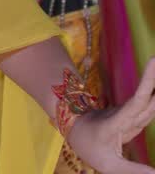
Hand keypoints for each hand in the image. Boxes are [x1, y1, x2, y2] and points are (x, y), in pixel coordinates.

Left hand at [67, 58, 154, 172]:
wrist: (76, 131)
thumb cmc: (90, 146)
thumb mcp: (108, 164)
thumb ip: (133, 171)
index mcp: (119, 121)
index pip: (138, 101)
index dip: (147, 83)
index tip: (154, 61)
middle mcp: (127, 113)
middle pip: (146, 95)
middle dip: (154, 77)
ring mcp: (131, 114)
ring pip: (150, 99)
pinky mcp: (135, 116)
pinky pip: (152, 105)